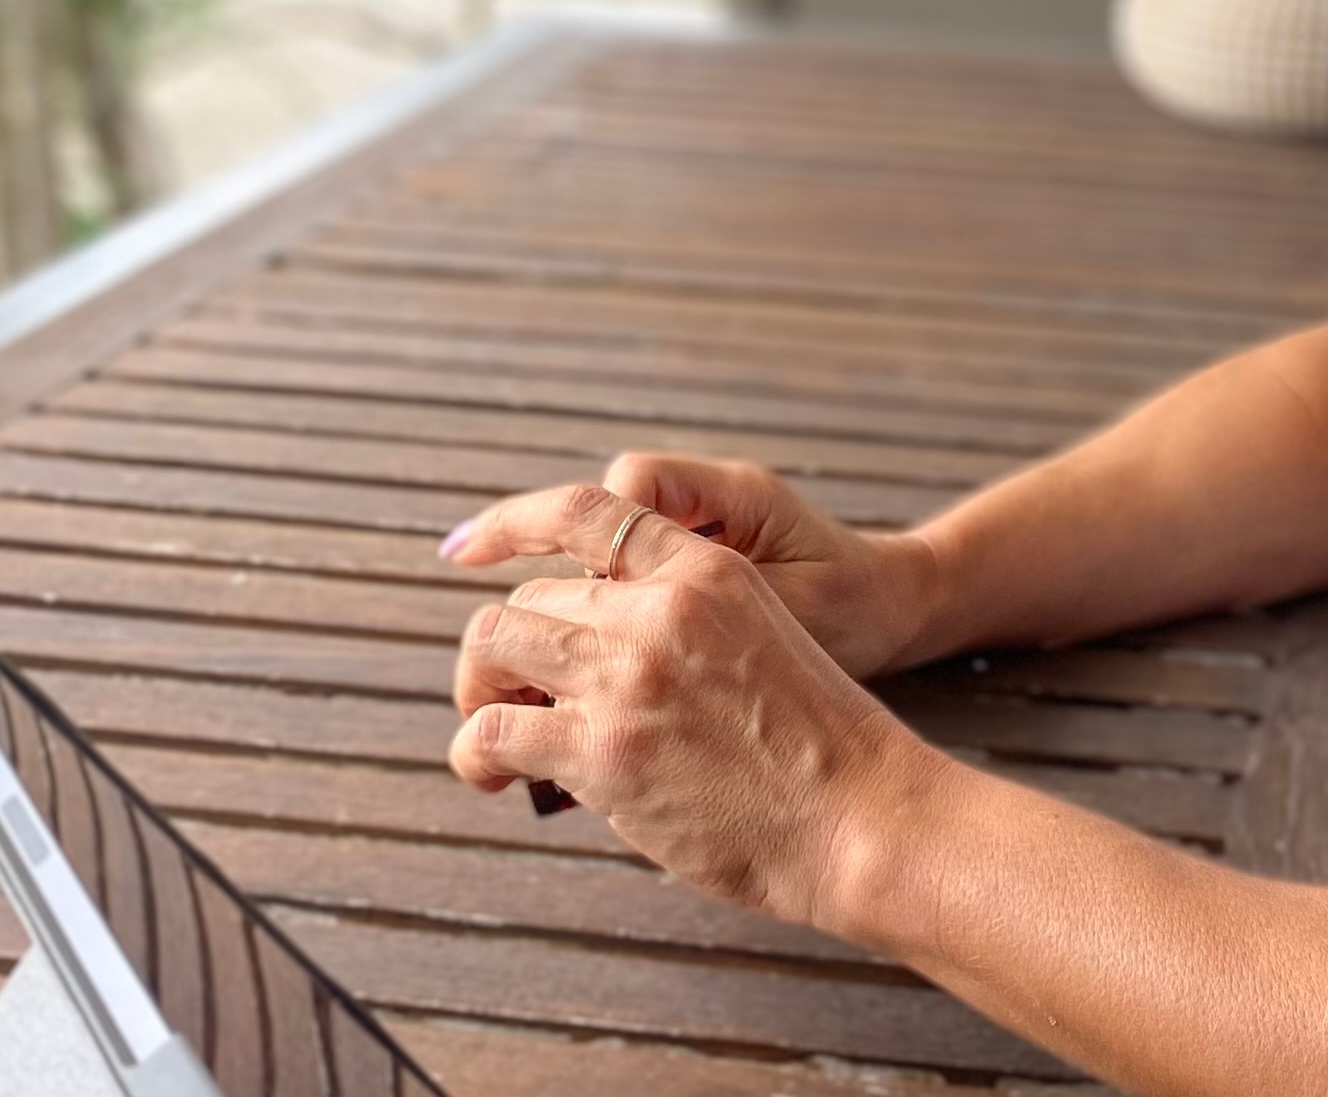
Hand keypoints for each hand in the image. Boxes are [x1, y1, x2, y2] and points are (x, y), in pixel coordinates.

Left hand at [445, 483, 943, 926]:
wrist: (860, 815)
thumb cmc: (823, 749)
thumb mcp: (766, 639)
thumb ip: (686, 630)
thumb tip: (606, 664)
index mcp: (705, 571)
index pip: (586, 511)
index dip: (512, 523)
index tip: (467, 547)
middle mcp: (658, 610)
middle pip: (532, 599)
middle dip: (507, 649)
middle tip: (508, 694)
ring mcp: (627, 677)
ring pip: (496, 648)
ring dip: (480, 689)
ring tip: (492, 729)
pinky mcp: (603, 750)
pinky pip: (493, 731)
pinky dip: (476, 752)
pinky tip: (491, 774)